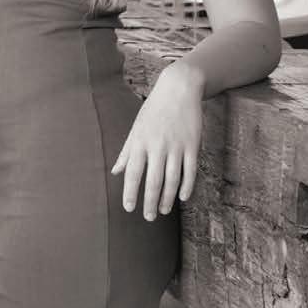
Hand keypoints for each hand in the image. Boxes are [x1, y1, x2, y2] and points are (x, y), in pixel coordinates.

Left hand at [111, 62, 204, 220]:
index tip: (128, 209)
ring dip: (167, 198)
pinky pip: (190, 170)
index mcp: (140, 142)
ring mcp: (176, 146)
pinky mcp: (192, 145)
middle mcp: (157, 146)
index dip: (130, 192)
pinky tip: (183, 198)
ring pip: (172, 179)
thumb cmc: (153, 110)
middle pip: (153, 180)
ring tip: (162, 212)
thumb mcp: (136, 128)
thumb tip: (115, 172)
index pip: (133, 173)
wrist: (178, 89)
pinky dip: (187, 186)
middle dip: (149, 201)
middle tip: (147, 218)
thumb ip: (126, 152)